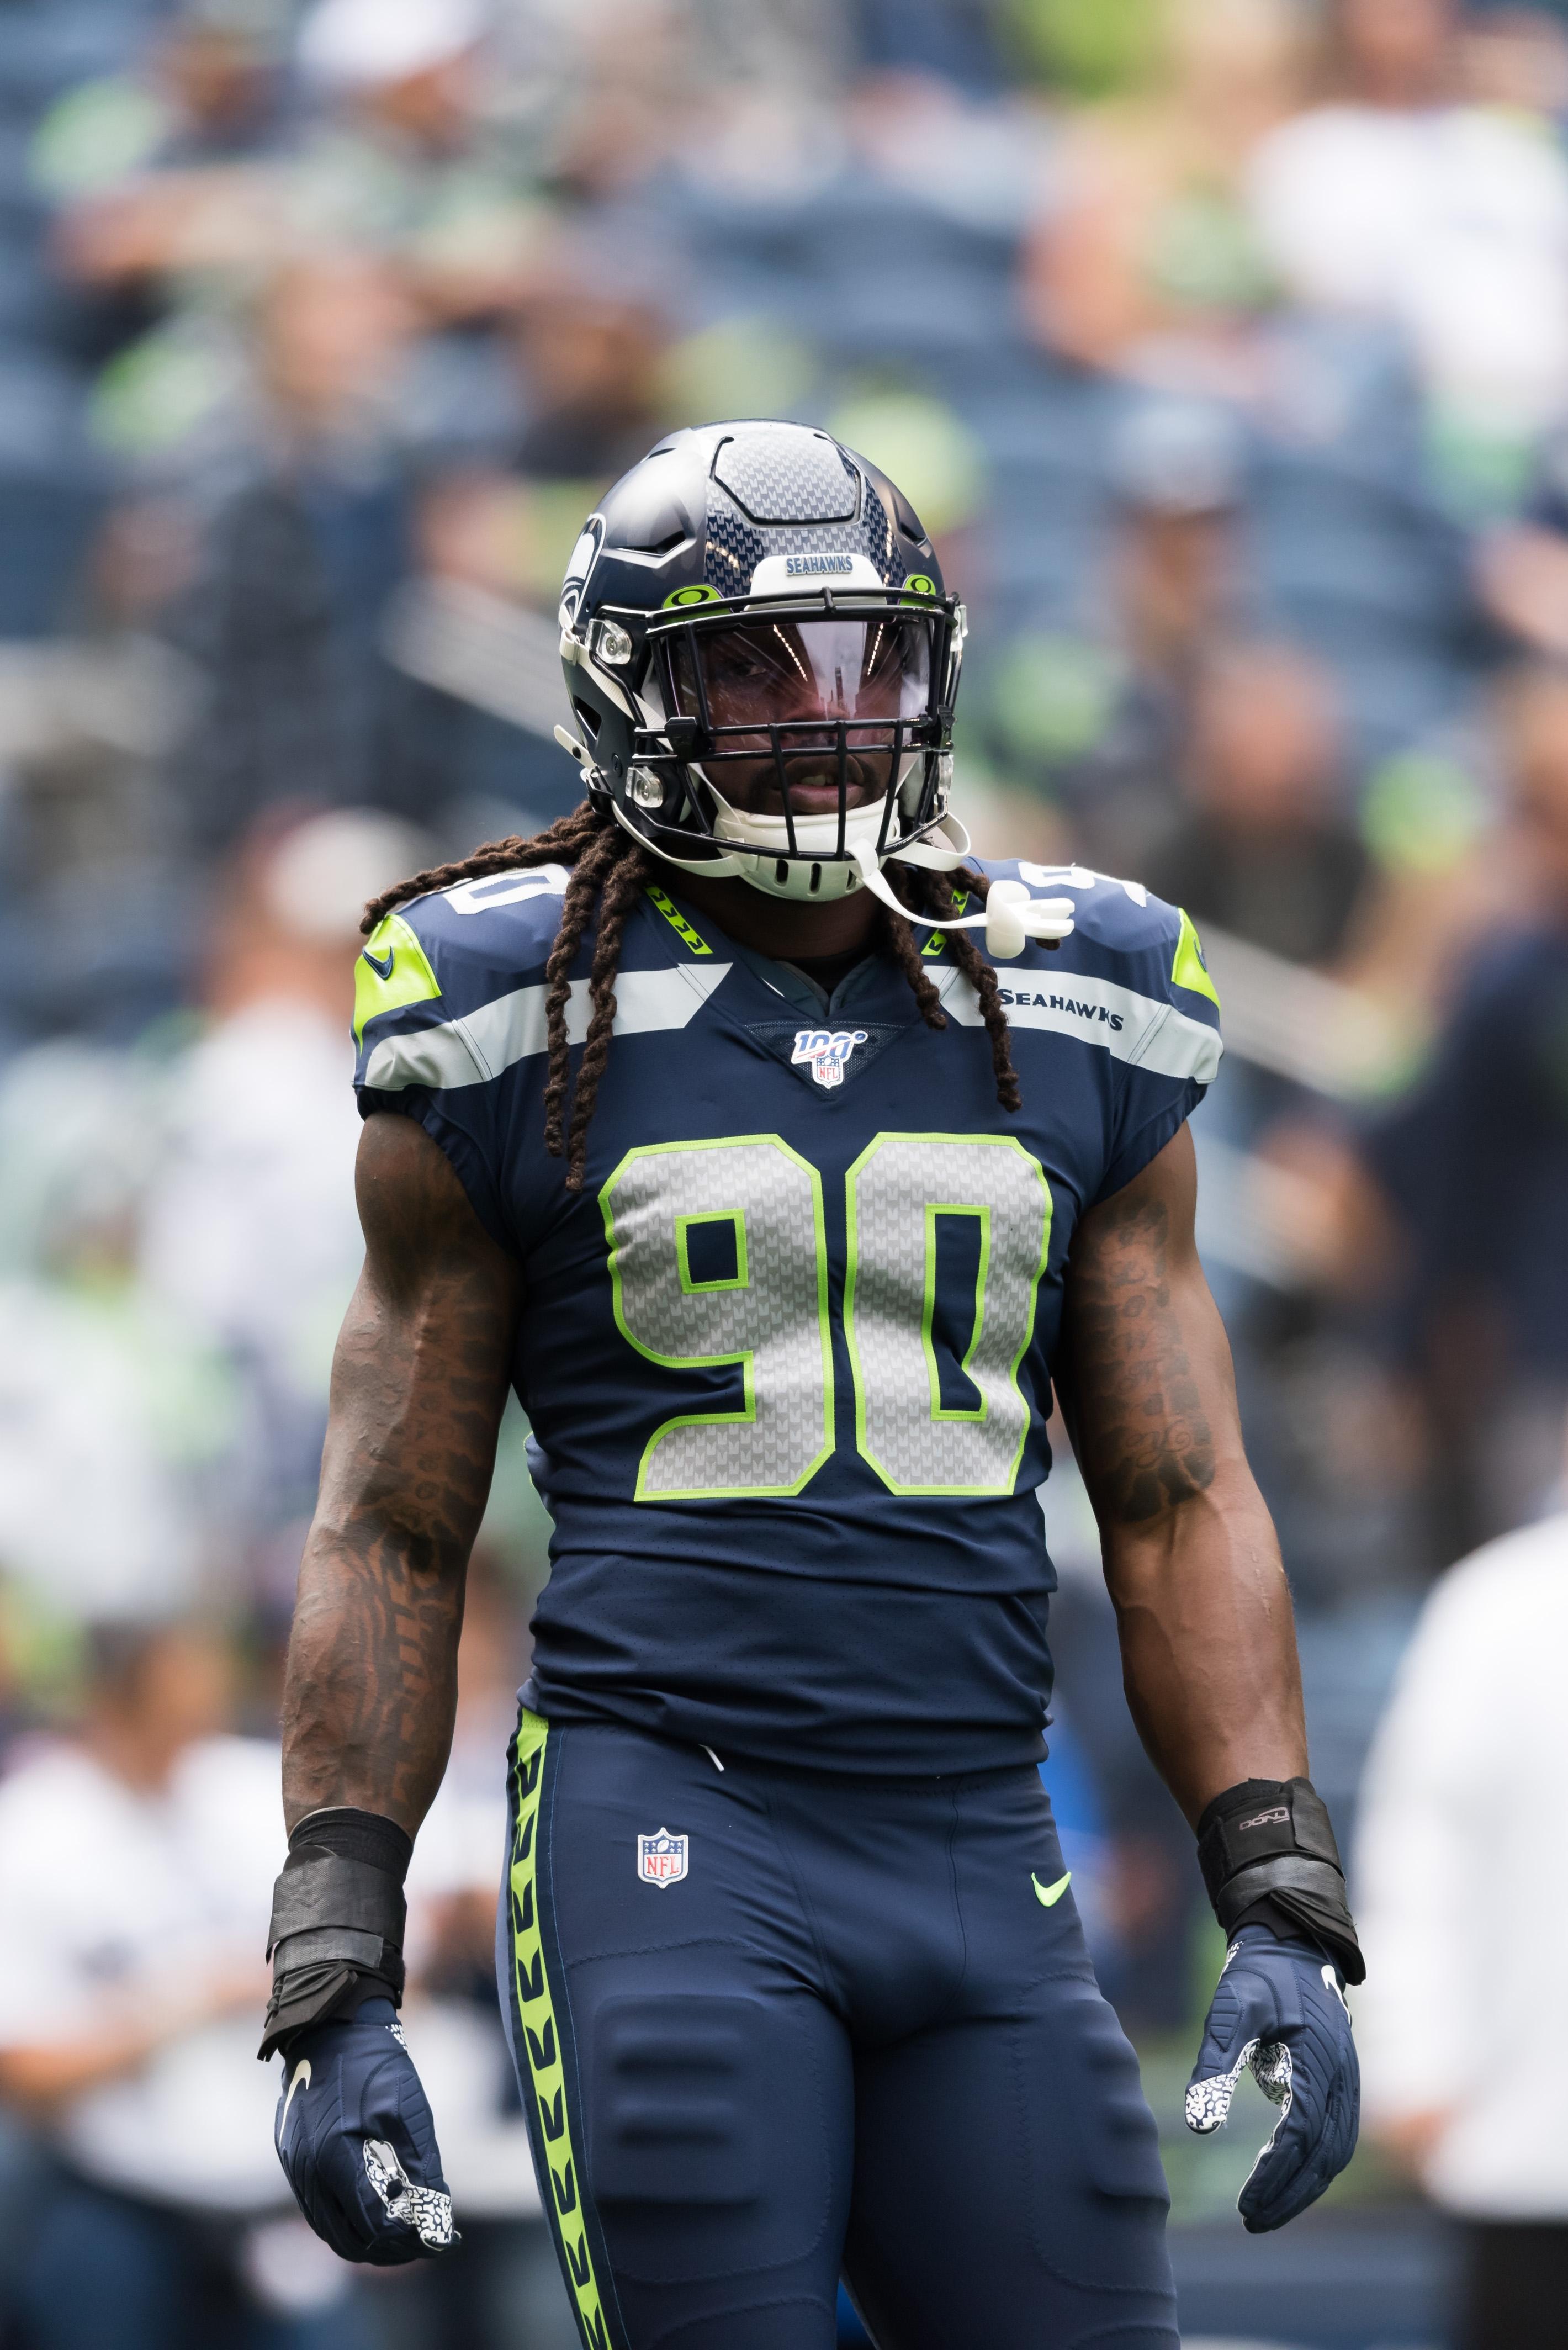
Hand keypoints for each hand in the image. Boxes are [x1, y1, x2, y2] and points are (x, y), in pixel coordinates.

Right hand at [274, 1999, 455, 2263]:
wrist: (331, 2026)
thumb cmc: (376, 2064)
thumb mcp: (410, 2114)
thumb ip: (422, 2170)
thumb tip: (439, 2219)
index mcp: (335, 2159)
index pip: (372, 2226)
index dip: (408, 2240)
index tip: (439, 2240)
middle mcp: (307, 2170)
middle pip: (346, 2239)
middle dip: (387, 2248)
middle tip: (422, 2242)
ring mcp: (294, 2165)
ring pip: (328, 2227)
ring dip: (365, 2237)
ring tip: (402, 2231)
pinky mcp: (291, 2156)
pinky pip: (316, 2206)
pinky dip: (345, 2217)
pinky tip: (373, 2207)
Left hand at [1185, 1926, 1358, 2232]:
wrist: (1294, 1945)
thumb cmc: (1260, 1976)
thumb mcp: (1232, 2008)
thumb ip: (1215, 2062)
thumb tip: (1197, 2123)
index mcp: (1319, 2060)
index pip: (1301, 2134)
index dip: (1275, 2174)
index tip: (1245, 2204)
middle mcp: (1343, 2078)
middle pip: (1324, 2156)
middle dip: (1289, 2194)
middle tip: (1251, 2221)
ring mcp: (1348, 2083)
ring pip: (1335, 2153)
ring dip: (1304, 2188)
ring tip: (1265, 2213)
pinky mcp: (1343, 2085)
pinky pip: (1337, 2139)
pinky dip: (1315, 2168)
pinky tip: (1286, 2181)